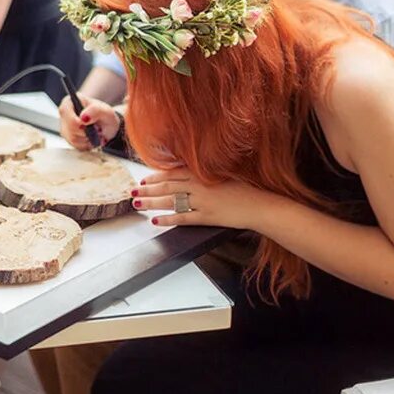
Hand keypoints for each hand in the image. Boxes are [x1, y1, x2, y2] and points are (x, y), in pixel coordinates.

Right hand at [57, 94, 119, 150]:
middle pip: (70, 129)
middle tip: (96, 128)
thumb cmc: (104, 114)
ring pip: (72, 139)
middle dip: (86, 132)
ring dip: (87, 139)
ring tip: (95, 132)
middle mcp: (64, 114)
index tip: (89, 124)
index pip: (67, 114)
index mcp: (70, 102)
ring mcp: (64, 126)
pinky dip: (86, 144)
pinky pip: (75, 146)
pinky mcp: (67, 138)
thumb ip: (95, 111)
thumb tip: (83, 117)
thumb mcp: (105, 111)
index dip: (79, 123)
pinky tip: (91, 138)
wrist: (106, 125)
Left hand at [132, 166, 268, 229]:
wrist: (260, 205)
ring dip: (152, 202)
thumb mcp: (222, 175)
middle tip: (133, 191)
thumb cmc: (244, 189)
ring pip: (171, 201)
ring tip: (138, 203)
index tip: (143, 179)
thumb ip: (204, 173)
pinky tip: (156, 220)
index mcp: (202, 173)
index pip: (172, 173)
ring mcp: (202, 201)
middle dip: (148, 188)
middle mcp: (199, 185)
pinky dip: (168, 219)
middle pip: (167, 186)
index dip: (155, 176)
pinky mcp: (207, 216)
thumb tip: (186, 174)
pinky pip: (183, 218)